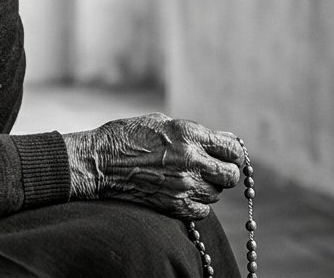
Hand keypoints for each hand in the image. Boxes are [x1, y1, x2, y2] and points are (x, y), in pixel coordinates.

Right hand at [62, 113, 244, 220]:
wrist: (100, 162)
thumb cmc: (128, 137)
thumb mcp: (163, 122)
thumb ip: (195, 133)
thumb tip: (224, 140)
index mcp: (189, 133)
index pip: (232, 148)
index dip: (233, 153)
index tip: (228, 155)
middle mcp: (190, 159)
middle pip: (230, 175)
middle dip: (226, 172)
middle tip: (214, 171)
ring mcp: (182, 185)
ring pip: (216, 194)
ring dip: (208, 188)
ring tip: (190, 180)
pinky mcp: (173, 205)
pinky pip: (202, 211)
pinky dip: (197, 205)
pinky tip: (184, 194)